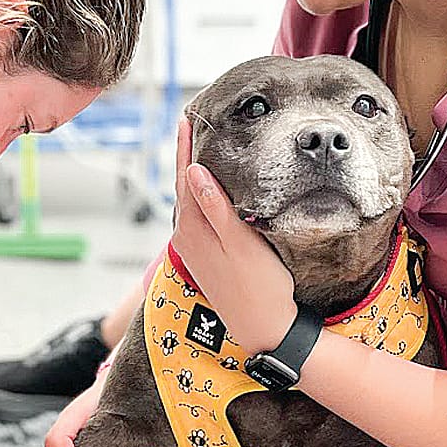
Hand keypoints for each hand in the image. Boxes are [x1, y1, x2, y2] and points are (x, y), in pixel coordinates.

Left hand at [171, 116, 296, 352]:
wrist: (264, 328)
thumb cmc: (260, 286)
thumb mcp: (242, 244)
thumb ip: (216, 208)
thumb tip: (193, 172)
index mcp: (193, 229)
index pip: (185, 177)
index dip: (185, 147)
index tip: (186, 118)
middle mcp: (186, 237)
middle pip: (183, 186)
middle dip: (185, 156)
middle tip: (191, 125)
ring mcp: (194, 248)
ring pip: (188, 201)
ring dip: (191, 175)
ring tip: (197, 149)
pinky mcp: (205, 257)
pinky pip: (196, 215)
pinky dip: (199, 195)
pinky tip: (208, 189)